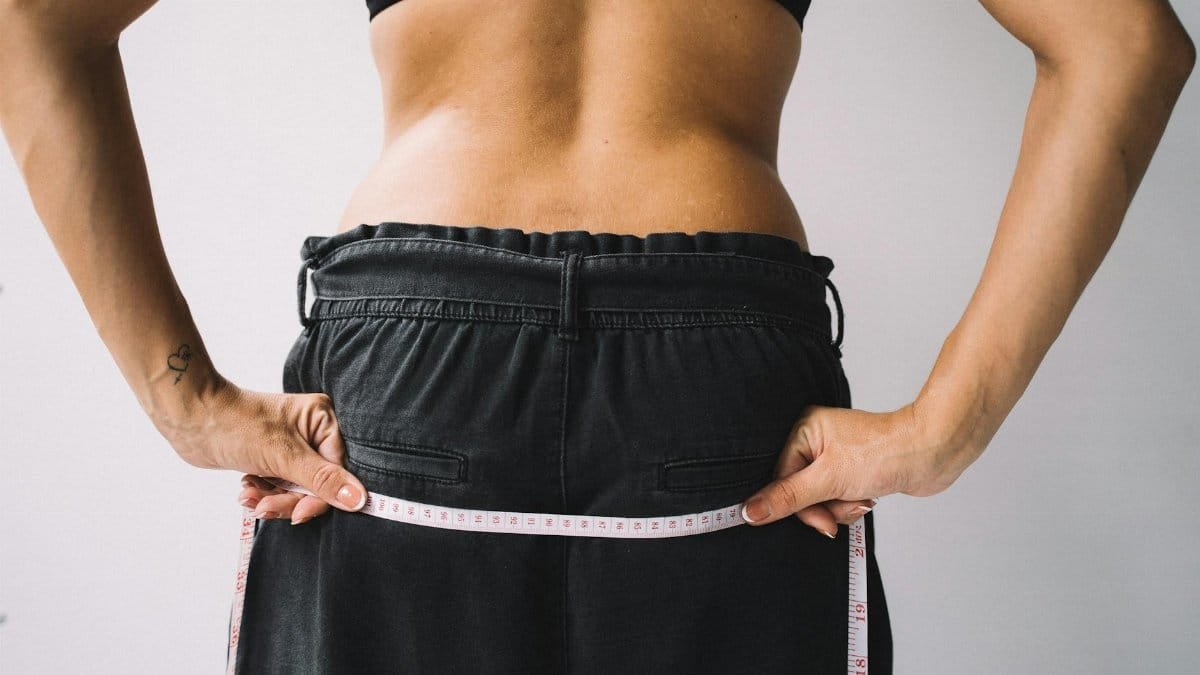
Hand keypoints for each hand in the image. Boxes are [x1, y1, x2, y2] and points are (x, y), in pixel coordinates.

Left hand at [157, 377, 367, 524]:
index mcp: (323, 420)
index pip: (337, 470)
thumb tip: (359, 499)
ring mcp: (291, 446)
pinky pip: (279, 486)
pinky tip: (246, 491)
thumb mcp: (284, 456)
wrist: (191, 419)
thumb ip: (323, 480)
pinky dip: (263, 493)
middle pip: (317, 483)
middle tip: (267, 508)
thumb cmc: (236, 424)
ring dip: (273, 498)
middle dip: (289, 499)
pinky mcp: (273, 458)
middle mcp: (311, 432)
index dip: (320, 496)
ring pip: (296, 488)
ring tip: (249, 497)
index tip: (299, 514)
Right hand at [740, 401, 973, 535]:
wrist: (932, 453)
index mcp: (802, 430)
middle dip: (822, 507)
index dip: (796, 504)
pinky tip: (866, 498)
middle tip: (841, 507)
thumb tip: (749, 511)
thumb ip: (787, 498)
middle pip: (797, 490)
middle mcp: (814, 439)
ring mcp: (833, 455)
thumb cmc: (886, 451)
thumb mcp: (829, 479)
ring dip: (839, 507)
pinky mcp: (849, 469)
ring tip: (861, 499)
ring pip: (818, 498)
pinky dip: (849, 504)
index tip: (816, 519)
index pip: (779, 478)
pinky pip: (834, 497)